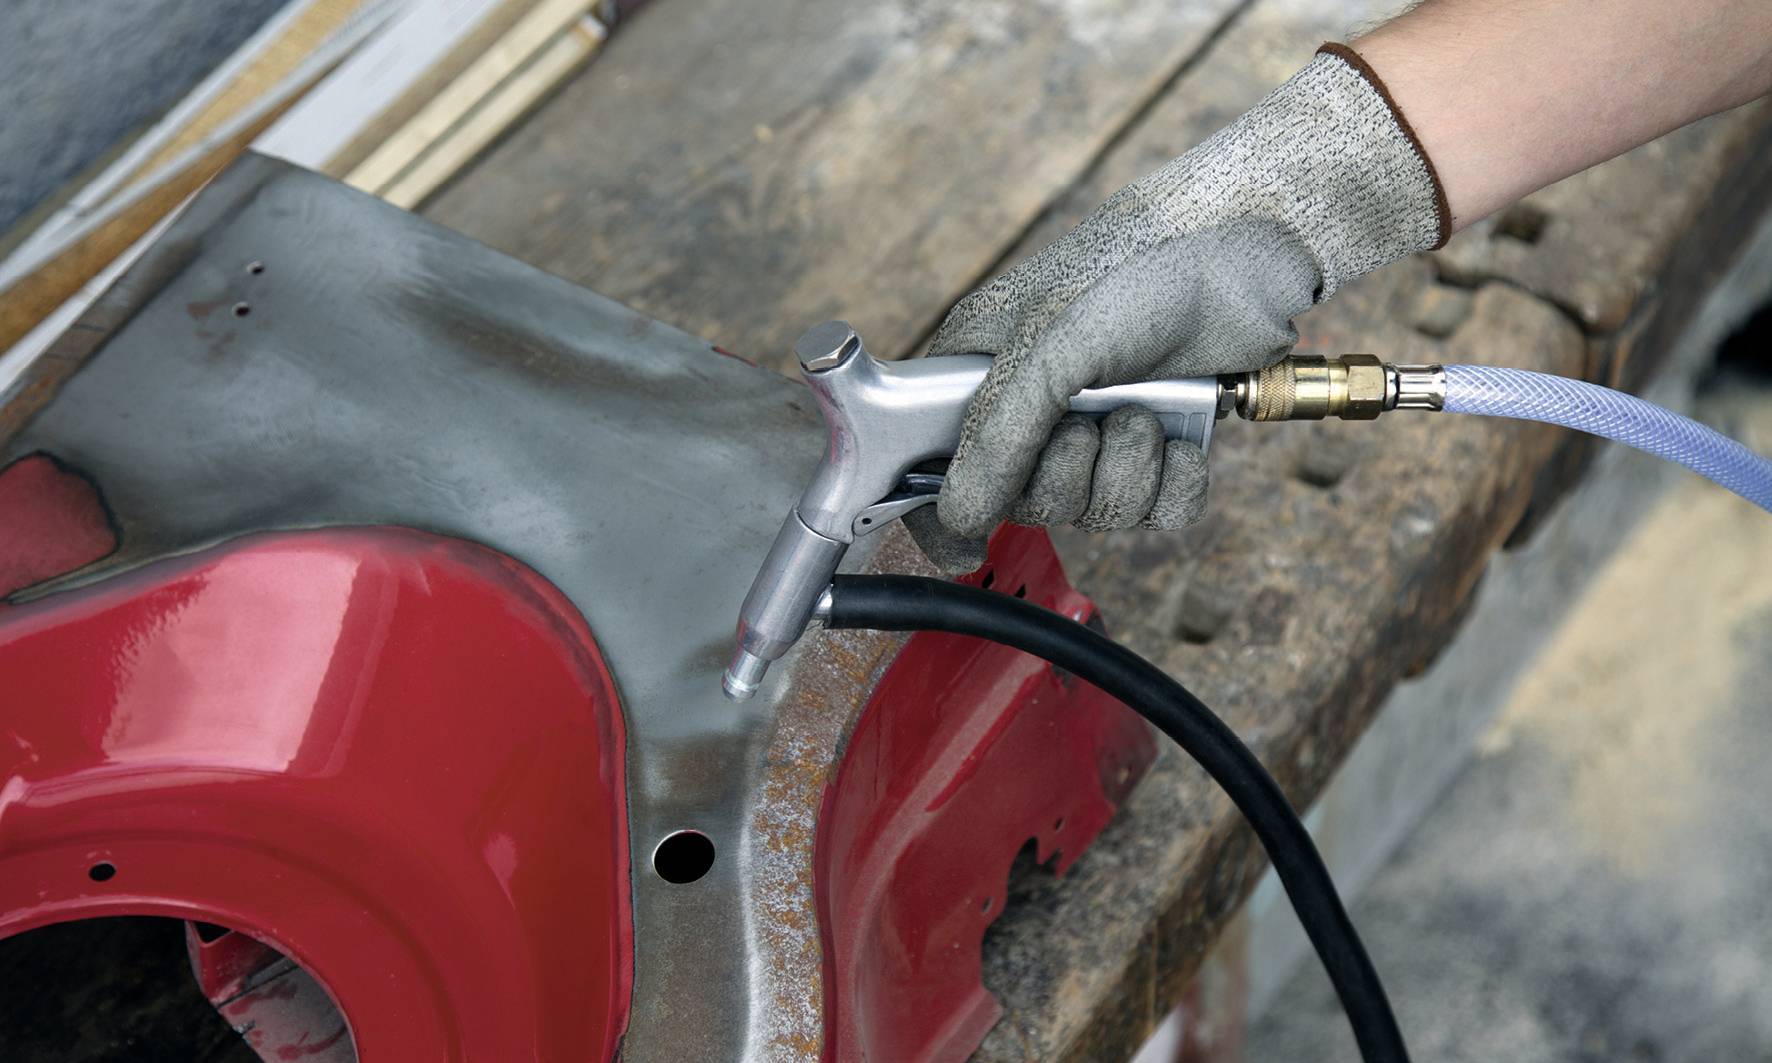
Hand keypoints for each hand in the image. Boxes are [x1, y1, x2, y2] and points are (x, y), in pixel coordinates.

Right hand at [906, 47, 1447, 571]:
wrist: (1242, 251)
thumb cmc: (1134, 270)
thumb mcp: (1051, 345)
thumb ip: (998, 431)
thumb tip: (958, 512)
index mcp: (981, 375)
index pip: (937, 465)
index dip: (944, 512)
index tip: (962, 547)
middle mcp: (1034, 411)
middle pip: (1028, 504)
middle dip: (1069, 472)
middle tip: (1087, 420)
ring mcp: (1098, 433)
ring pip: (1098, 514)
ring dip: (1128, 469)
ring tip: (1143, 409)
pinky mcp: (1160, 450)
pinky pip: (1159, 515)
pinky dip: (1176, 481)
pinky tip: (1181, 436)